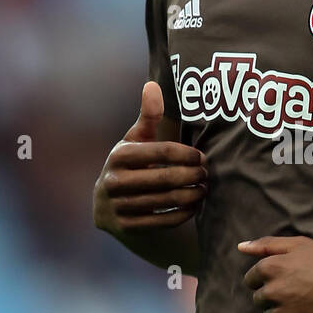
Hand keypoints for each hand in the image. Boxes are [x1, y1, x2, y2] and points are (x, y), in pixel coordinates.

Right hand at [94, 81, 207, 234]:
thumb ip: (148, 116)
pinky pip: (162, 221)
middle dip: (192, 175)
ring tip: (204, 188)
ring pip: (166, 200)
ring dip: (192, 195)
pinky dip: (183, 213)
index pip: (161, 152)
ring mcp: (119, 206)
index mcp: (119, 155)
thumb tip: (152, 85)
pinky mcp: (126, 227)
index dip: (186, 154)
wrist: (106, 203)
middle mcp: (114, 181)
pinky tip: (194, 205)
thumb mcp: (135, 139)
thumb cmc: (131, 163)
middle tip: (207, 173)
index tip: (201, 156)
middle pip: (165, 178)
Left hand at [238, 235, 312, 312]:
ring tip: (306, 304)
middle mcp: (272, 292)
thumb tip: (240, 247)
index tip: (286, 279)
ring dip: (282, 312)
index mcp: (270, 269)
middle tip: (299, 291)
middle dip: (274, 296)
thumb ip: (267, 244)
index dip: (268, 279)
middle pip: (260, 300)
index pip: (251, 280)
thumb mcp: (300, 245)